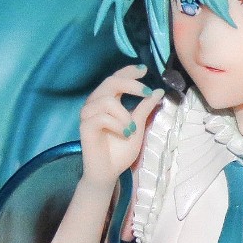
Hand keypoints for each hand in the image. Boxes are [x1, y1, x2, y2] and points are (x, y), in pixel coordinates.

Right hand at [79, 64, 161, 190]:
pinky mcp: (85, 127)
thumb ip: (144, 108)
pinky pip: (102, 117)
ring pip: (107, 100)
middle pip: (110, 82)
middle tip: (146, 91)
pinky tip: (124, 133)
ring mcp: (88, 115)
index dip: (128, 71)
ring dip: (124, 114)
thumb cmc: (121, 150)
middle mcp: (95, 104)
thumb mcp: (138, 126)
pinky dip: (118, 125)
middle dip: (131, 84)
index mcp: (107, 101)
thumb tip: (158, 91)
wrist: (109, 172)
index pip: (115, 79)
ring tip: (132, 129)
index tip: (144, 69)